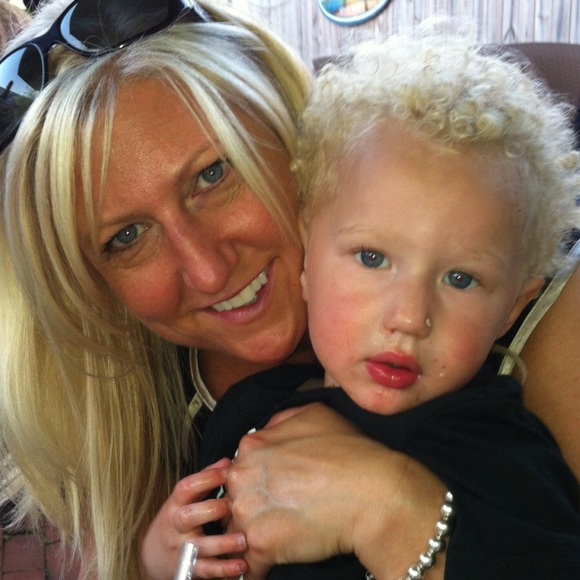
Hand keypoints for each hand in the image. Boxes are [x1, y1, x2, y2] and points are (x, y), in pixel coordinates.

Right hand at [141, 459, 247, 579]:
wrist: (151, 556)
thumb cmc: (175, 520)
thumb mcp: (184, 499)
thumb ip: (205, 479)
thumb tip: (227, 462)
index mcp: (175, 505)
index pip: (186, 488)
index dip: (206, 478)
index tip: (228, 471)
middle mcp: (176, 526)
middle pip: (188, 516)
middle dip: (211, 510)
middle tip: (232, 506)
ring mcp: (182, 549)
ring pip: (200, 547)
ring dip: (223, 544)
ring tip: (243, 540)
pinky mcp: (189, 569)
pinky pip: (207, 570)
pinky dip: (224, 569)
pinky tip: (241, 565)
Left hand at [226, 403, 445, 579]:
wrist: (375, 494)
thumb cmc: (352, 454)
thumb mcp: (314, 414)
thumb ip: (281, 422)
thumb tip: (268, 432)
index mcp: (253, 446)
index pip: (241, 470)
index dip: (258, 483)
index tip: (273, 493)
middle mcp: (243, 476)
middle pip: (234, 499)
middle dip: (251, 510)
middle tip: (280, 517)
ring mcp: (249, 511)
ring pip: (236, 532)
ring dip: (251, 540)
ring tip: (280, 542)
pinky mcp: (261, 545)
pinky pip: (247, 567)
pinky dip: (255, 571)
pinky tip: (269, 568)